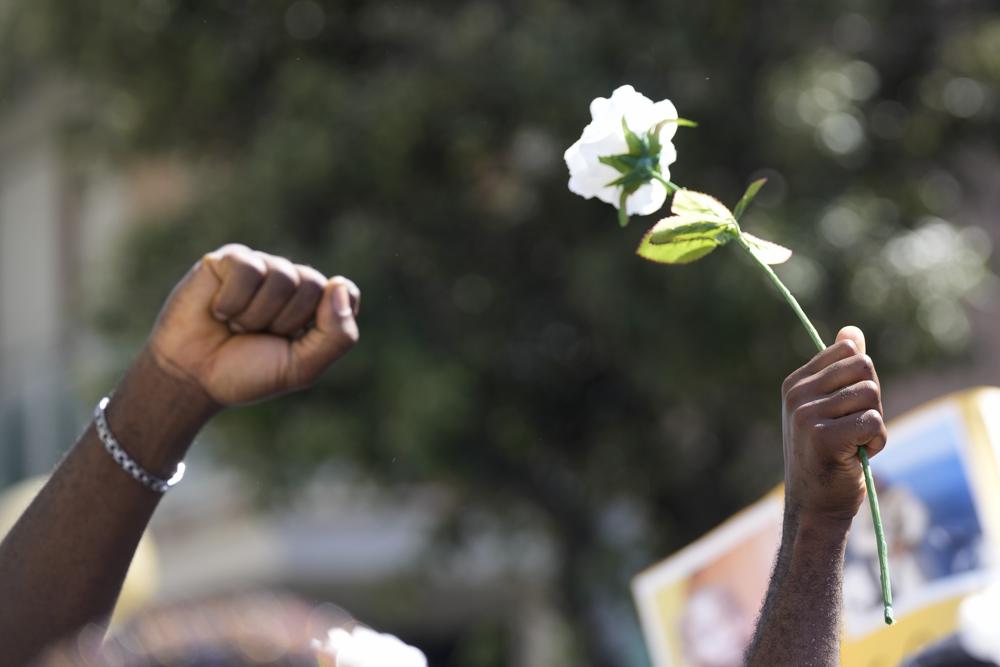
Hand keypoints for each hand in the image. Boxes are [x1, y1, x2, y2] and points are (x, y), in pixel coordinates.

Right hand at [146, 243, 359, 405]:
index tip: (298, 340)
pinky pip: (248, 269)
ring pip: (282, 277)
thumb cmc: (246, 372)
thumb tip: (339, 285)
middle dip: (284, 323)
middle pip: (313, 285)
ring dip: (256, 315)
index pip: (347, 294)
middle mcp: (292, 281)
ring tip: (236, 326)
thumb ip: (336, 336)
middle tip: (257, 337)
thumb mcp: (301, 368)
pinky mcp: (230, 259)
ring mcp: (262, 267)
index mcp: (316, 306)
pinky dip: (232, 301)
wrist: (191, 376)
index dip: (324, 320)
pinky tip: (218, 311)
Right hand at [781, 326, 886, 523]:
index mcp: (795, 382)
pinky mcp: (824, 437)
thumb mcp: (830, 406)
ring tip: (854, 444)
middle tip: (854, 428)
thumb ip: (841, 369)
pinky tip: (857, 456)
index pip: (848, 350)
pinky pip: (874, 422)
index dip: (861, 380)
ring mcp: (807, 415)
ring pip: (871, 396)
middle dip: (872, 399)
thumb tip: (853, 331)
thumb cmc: (827, 456)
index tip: (846, 407)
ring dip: (875, 424)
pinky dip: (876, 443)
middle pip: (864, 369)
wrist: (814, 505)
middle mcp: (796, 395)